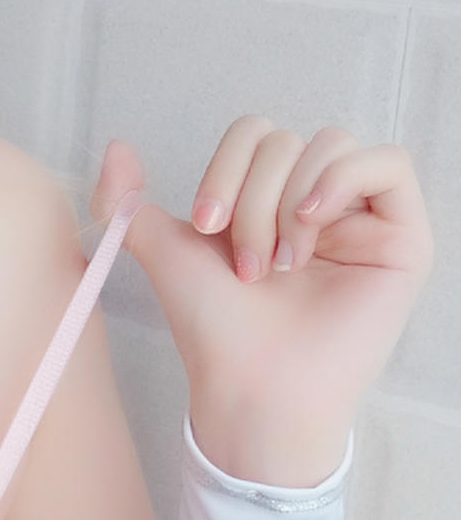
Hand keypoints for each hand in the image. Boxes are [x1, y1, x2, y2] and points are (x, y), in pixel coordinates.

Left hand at [90, 122, 433, 470]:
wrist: (252, 385)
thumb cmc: (215, 328)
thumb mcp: (163, 251)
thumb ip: (127, 201)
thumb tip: (115, 148)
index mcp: (268, 199)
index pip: (255, 134)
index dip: (224, 167)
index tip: (205, 225)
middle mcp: (316, 203)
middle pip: (287, 140)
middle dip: (253, 198)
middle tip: (245, 263)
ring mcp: (362, 219)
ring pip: (331, 146)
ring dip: (289, 201)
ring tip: (280, 263)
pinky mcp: (403, 238)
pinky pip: (389, 164)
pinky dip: (343, 178)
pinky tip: (313, 219)